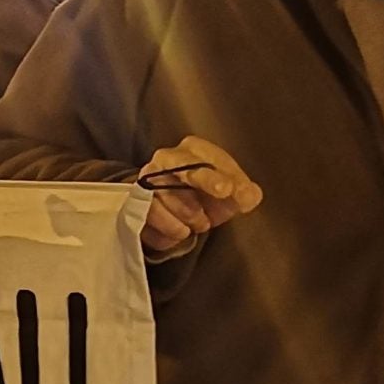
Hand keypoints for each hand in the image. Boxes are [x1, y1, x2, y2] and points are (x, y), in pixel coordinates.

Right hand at [137, 136, 262, 253]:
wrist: (168, 208)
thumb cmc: (201, 195)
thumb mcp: (226, 192)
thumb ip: (243, 193)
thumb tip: (250, 195)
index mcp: (192, 150)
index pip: (208, 157)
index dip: (227, 174)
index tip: (242, 193)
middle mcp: (165, 159)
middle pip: (181, 165)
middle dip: (206, 179)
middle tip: (225, 192)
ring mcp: (145, 180)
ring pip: (164, 194)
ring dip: (187, 213)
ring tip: (199, 225)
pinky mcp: (132, 203)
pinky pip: (148, 216)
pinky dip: (166, 228)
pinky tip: (180, 233)